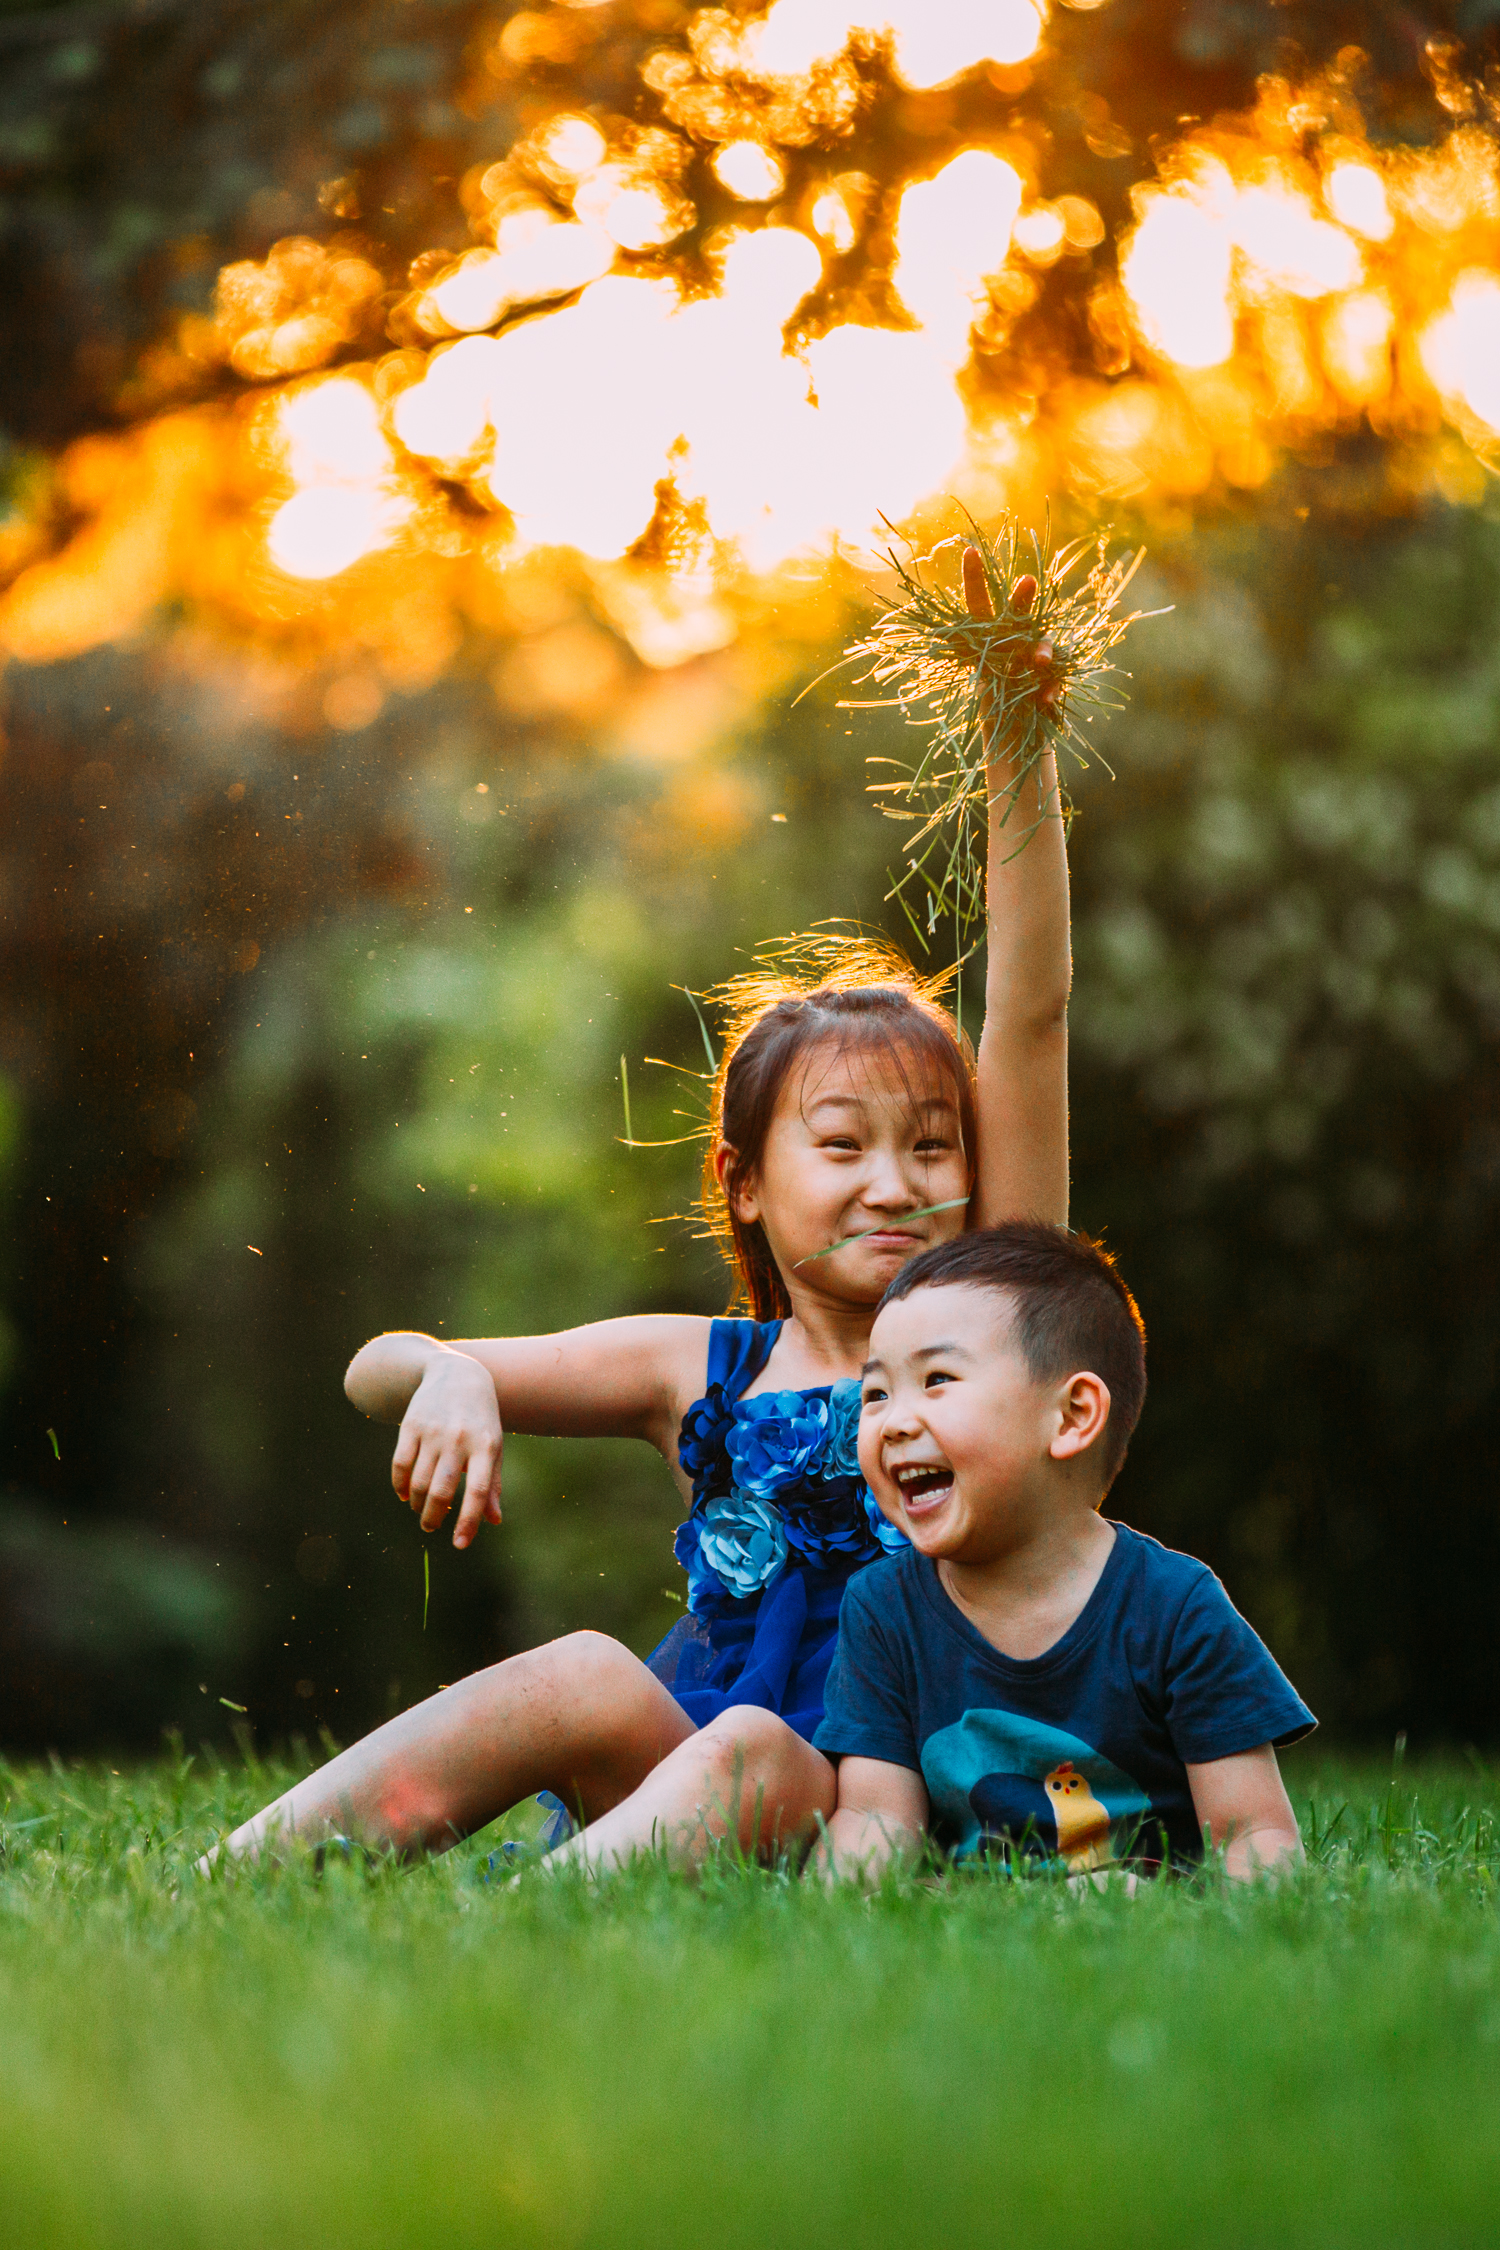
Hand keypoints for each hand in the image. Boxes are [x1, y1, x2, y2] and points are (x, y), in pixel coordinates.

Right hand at [389, 1352, 503, 1548]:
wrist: (457, 1373)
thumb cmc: (480, 1419)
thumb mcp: (493, 1446)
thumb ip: (492, 1483)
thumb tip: (493, 1521)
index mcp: (486, 1446)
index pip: (478, 1491)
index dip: (469, 1521)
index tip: (459, 1544)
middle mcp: (459, 1439)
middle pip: (442, 1491)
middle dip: (433, 1518)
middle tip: (430, 1527)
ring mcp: (433, 1431)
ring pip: (419, 1482)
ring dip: (418, 1504)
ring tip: (421, 1511)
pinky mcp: (411, 1425)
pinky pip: (400, 1465)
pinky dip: (400, 1486)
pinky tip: (406, 1494)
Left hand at [962, 544, 1056, 761]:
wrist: (1015, 732)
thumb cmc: (992, 702)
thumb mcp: (973, 680)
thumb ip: (967, 657)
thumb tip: (936, 632)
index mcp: (989, 637)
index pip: (979, 603)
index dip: (974, 578)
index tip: (968, 551)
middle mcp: (1015, 640)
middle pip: (1019, 613)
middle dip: (1023, 597)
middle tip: (1027, 581)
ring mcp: (1037, 658)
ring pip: (1041, 645)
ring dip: (1042, 650)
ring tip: (1038, 662)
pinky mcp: (1053, 679)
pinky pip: (1054, 679)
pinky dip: (1049, 689)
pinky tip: (1044, 700)